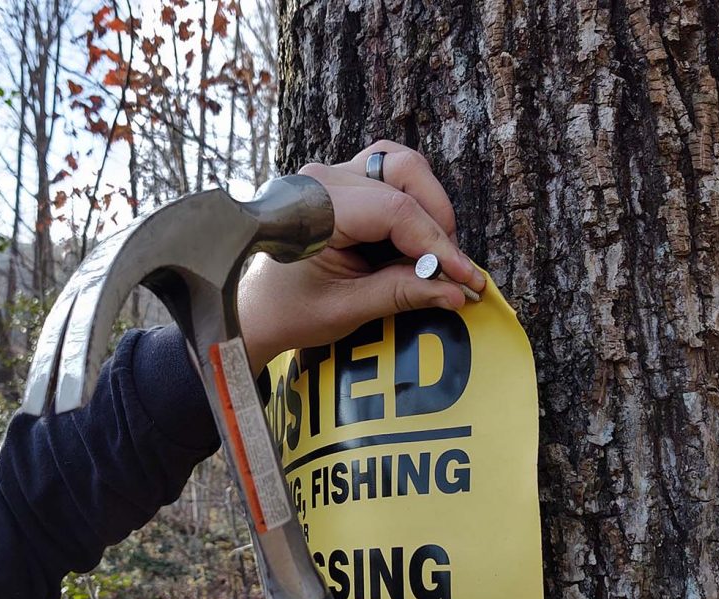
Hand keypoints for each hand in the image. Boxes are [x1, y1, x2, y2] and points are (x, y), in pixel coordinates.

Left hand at [237, 141, 483, 371]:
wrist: (253, 310)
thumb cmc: (289, 311)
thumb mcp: (346, 310)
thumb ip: (401, 295)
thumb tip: (456, 292)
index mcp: (317, 207)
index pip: (395, 211)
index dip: (436, 244)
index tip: (465, 276)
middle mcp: (324, 178)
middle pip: (405, 172)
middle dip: (437, 219)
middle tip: (449, 266)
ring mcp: (332, 175)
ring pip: (401, 165)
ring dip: (428, 204)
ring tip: (434, 252)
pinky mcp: (342, 184)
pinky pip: (389, 176)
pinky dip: (413, 203)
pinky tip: (414, 240)